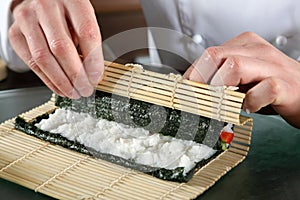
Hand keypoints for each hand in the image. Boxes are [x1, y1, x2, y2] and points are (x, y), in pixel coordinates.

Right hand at [9, 0, 103, 97]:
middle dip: (76, 75)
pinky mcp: (16, 33)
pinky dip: (48, 79)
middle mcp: (47, 6)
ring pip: (44, 58)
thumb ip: (89, 43)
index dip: (93, 59)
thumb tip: (94, 74)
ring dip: (61, 81)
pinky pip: (32, 62)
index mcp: (72, 0)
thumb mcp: (83, 19)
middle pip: (62, 47)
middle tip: (85, 89)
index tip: (96, 77)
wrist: (42, 2)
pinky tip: (59, 87)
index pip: (86, 32)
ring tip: (74, 92)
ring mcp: (27, 19)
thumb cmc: (67, 13)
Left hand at [184, 32, 299, 127]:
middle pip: (215, 56)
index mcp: (244, 45)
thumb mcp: (242, 79)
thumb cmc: (271, 87)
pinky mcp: (285, 85)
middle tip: (195, 97)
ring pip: (234, 66)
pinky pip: (263, 89)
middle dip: (199, 79)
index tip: (185, 91)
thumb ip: (221, 80)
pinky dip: (251, 101)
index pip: (209, 55)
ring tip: (220, 102)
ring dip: (219, 88)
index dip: (192, 75)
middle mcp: (257, 51)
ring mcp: (272, 66)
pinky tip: (249, 107)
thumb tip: (192, 89)